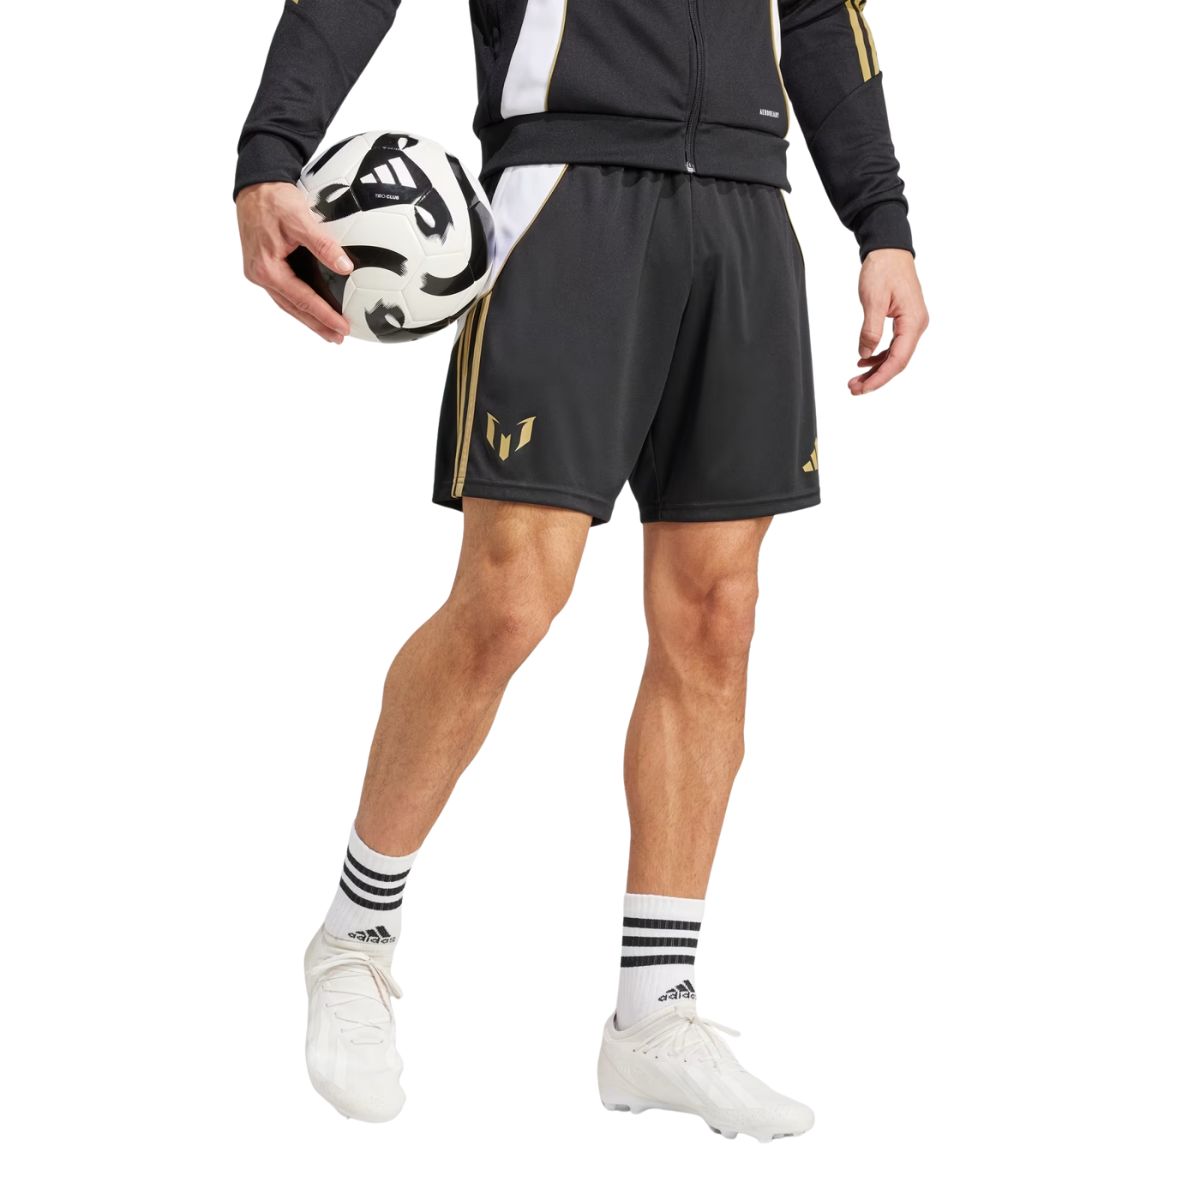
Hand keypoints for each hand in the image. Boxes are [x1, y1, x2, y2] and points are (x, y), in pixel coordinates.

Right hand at [237, 182, 351, 343]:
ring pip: (288, 302)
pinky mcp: (263, 264)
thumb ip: (323, 244)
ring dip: (308, 317)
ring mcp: (259, 271)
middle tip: (338, 338)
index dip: (324, 315)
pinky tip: (312, 307)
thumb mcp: (300, 219)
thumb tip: (346, 267)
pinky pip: (284, 290)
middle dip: (317, 325)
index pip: (302, 299)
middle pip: (293, 308)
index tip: (343, 327)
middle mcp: (260, 274)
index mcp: (267, 268)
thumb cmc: (274, 199)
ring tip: (329, 330)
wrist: (255, 184)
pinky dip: (300, 302)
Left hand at [850, 249, 928, 394]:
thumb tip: (865, 355)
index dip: (880, 377)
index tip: (862, 389)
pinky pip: (893, 346)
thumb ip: (870, 330)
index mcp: (913, 321)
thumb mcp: (873, 300)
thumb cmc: (884, 269)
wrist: (889, 249)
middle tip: (853, 389)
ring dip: (876, 370)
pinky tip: (863, 362)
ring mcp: (912, 324)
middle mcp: (917, 325)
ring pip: (895, 356)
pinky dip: (878, 356)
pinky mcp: (904, 321)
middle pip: (898, 362)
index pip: (898, 359)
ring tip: (855, 380)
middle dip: (876, 378)